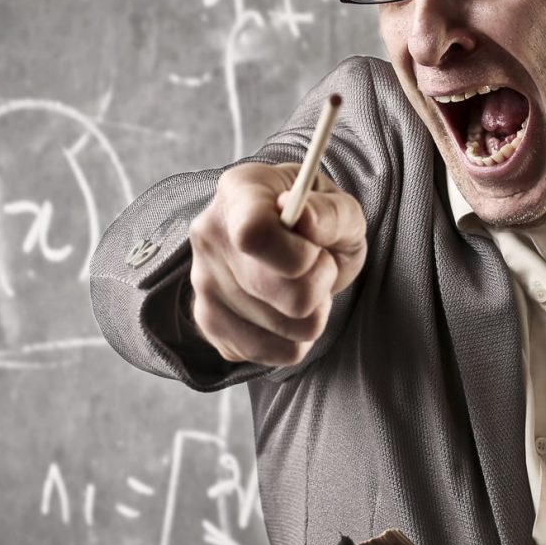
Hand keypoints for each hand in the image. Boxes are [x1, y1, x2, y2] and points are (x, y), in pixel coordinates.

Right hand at [187, 161, 366, 366]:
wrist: (292, 247)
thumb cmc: (318, 224)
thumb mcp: (342, 210)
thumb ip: (333, 213)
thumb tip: (306, 220)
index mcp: (240, 191)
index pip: (253, 234)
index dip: (296, 255)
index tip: (316, 250)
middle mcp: (209, 235)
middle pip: (274, 289)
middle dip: (318, 284)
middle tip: (320, 266)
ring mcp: (203, 282)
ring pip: (283, 328)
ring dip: (313, 314)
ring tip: (304, 286)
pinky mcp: (210, 324)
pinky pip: (271, 353)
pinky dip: (295, 339)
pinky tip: (288, 311)